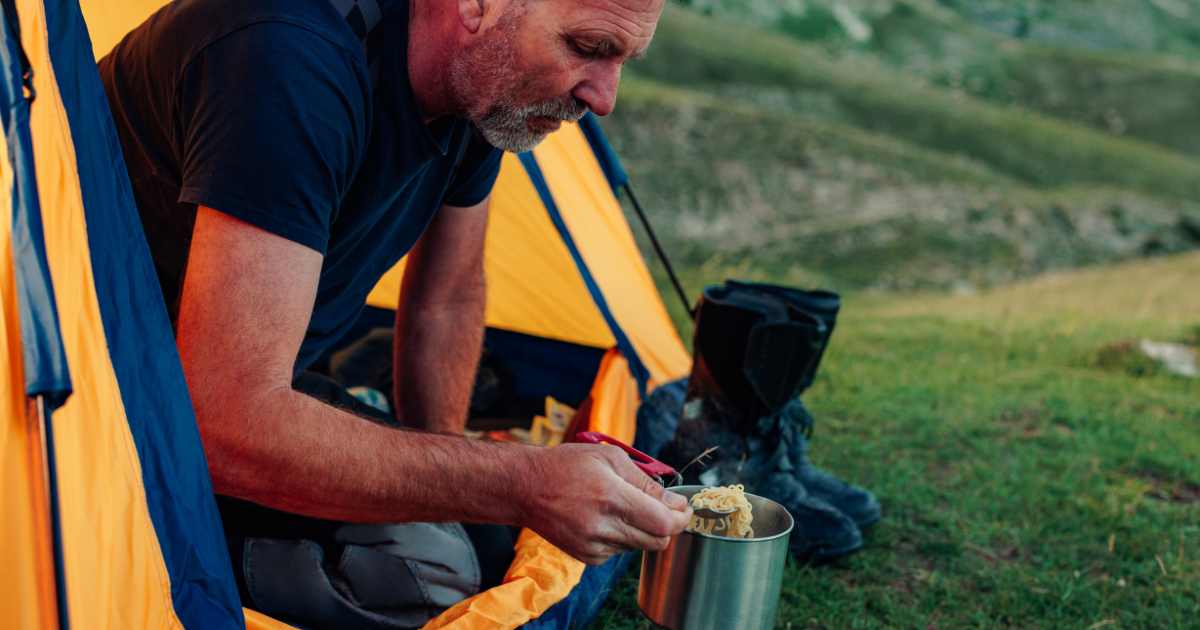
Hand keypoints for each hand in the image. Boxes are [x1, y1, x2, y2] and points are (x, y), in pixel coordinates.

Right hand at [520, 444, 691, 564]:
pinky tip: (606, 518)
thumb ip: (645, 482)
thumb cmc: (567, 465)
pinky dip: (623, 537)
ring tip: (623, 506)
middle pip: (657, 541)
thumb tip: (675, 502)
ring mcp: (593, 545)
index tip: (685, 508)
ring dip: (643, 529)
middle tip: (664, 507)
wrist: (525, 487)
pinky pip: (620, 552)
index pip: (663, 523)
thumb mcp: (610, 458)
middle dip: (668, 525)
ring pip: (640, 546)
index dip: (681, 518)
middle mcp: (602, 526)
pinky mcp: (586, 556)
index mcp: (611, 497)